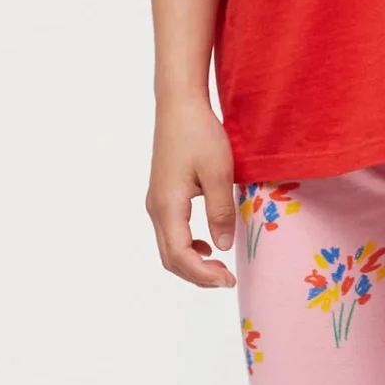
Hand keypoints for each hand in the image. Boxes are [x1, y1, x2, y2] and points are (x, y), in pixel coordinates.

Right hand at [146, 98, 238, 287]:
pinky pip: (170, 233)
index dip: (203, 275)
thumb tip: (222, 247)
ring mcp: (156, 202)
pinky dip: (187, 247)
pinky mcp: (162, 196)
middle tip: (227, 279)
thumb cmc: (199, 134)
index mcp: (168, 206)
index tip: (229, 279)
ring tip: (220, 268)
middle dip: (198, 275)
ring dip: (192, 263)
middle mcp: (156, 208)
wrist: (179, 105)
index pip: (180, 255)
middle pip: (170, 258)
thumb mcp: (219, 173)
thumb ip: (220, 212)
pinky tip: (208, 245)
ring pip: (168, 247)